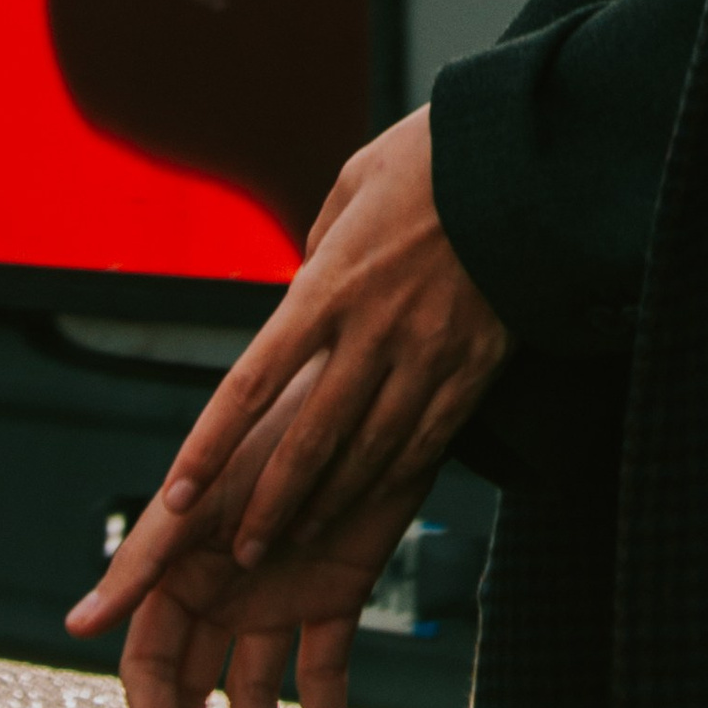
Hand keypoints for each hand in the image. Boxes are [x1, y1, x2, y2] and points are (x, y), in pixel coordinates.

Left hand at [71, 106, 505, 614]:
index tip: (178, 496)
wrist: (529, 159)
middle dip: (271, 503)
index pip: (253, 381)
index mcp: (331, 282)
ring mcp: (429, 351)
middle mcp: (375, 327)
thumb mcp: (355, 182)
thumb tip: (301, 284)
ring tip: (298, 535)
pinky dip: (391, 478)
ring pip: (369, 451)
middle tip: (242, 549)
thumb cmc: (434, 158)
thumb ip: (319, 244)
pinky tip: (368, 498)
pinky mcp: (476, 365)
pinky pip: (427, 439)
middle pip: (310, 438)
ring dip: (328, 502)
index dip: (211, 446)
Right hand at [101, 373, 426, 707]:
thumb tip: (76, 627)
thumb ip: (144, 561)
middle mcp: (225, 592)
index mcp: (181, 574)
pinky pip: (325, 668)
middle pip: (196, 696)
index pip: (154, 671)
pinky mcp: (336, 590)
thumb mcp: (202, 498)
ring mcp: (279, 594)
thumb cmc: (268, 428)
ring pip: (257, 693)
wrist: (365, 388)